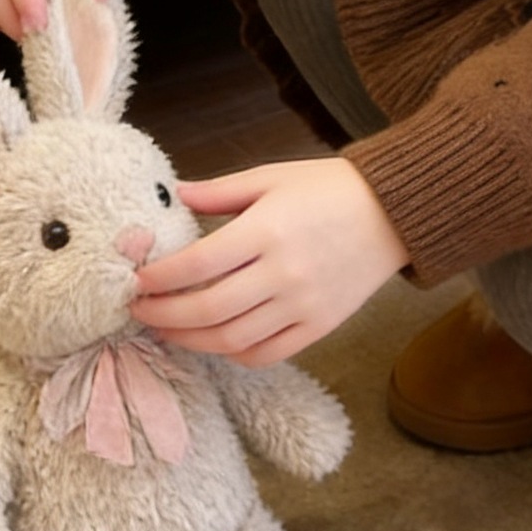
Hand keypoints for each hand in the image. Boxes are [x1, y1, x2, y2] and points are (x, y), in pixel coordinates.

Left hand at [131, 158, 409, 366]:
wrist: (395, 212)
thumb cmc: (331, 188)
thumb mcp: (274, 176)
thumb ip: (221, 190)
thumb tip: (176, 194)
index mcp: (268, 229)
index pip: (198, 264)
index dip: (160, 278)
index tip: (136, 280)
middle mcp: (283, 273)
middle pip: (207, 310)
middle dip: (162, 315)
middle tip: (138, 310)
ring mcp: (302, 305)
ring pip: (230, 339)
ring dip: (189, 339)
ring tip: (167, 328)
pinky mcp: (319, 326)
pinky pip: (266, 354)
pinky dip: (233, 353)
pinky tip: (216, 340)